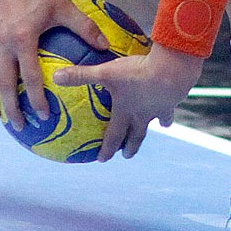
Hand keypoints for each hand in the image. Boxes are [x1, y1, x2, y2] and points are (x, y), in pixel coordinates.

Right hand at [0, 0, 109, 130]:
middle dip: (11, 108)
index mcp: (22, 39)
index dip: (37, 99)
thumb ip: (84, 27)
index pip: (30, 77)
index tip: (45, 117)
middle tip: (20, 127)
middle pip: (4, 84)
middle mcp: (3, 43)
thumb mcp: (63, 6)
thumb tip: (106, 47)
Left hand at [53, 43, 203, 160]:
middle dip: (131, 146)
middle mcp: (144, 114)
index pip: (114, 135)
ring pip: (157, 119)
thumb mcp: (106, 73)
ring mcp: (161, 108)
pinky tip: (174, 98)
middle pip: (137, 135)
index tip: (102, 160)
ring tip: (161, 126)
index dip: (107, 148)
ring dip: (156, 123)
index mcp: (126, 111)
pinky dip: (171, 103)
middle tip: (127, 156)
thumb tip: (56, 77)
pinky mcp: (174, 97)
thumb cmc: (137, 74)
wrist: (172, 70)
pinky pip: (172, 103)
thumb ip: (81, 75)